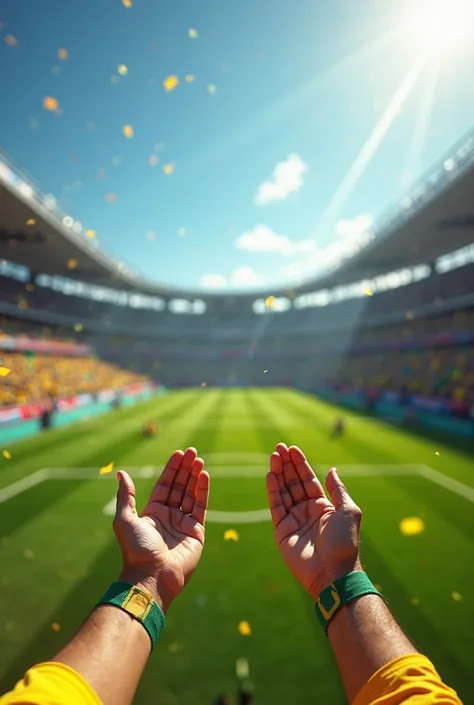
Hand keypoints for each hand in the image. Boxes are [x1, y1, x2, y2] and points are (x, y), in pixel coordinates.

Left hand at [113, 447, 209, 612]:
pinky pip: (200, 507)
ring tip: (200, 459)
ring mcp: (183, 523)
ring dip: (195, 476)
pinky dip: (203, 491)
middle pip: (179, 486)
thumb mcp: (125, 519)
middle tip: (193, 451)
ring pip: (191, 494)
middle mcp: (169, 516)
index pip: (164, 485)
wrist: (152, 576)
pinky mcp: (196, 532)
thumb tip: (120, 473)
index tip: (179, 453)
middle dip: (186, 469)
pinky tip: (204, 476)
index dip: (172, 469)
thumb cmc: (136, 549)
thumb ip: (126, 495)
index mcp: (153, 513)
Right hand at [266, 443, 361, 600]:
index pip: (308, 479)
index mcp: (322, 506)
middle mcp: (306, 511)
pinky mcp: (282, 530)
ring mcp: (293, 520)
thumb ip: (337, 490)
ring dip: (278, 473)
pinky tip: (271, 475)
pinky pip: (276, 506)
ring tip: (273, 456)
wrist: (333, 572)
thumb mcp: (348, 511)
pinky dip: (272, 490)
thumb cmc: (344, 542)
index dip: (300, 464)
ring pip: (283, 491)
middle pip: (293, 482)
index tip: (292, 448)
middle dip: (286, 464)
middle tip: (279, 447)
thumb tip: (332, 470)